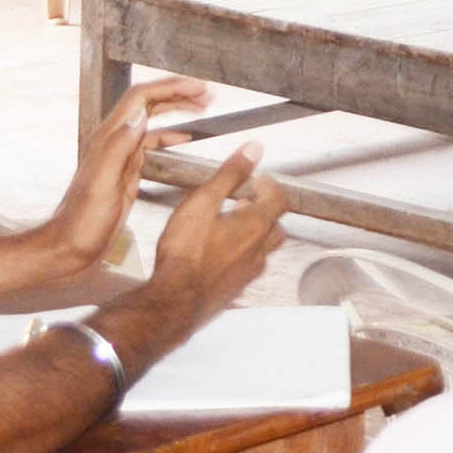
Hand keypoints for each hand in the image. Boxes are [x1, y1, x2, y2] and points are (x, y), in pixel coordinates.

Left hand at [40, 77, 212, 277]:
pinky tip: (185, 139)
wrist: (69, 248)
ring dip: (176, 108)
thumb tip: (140, 114)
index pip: (141, 98)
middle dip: (177, 93)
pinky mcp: (126, 170)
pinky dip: (170, 135)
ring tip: (201, 107)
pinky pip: (150, 142)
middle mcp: (114, 141)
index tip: (196, 88)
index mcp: (109, 139)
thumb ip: (119, 147)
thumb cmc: (82, 222)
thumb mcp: (102, 184)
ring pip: (151, 119)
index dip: (170, 87)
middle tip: (205, 94)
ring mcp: (120, 155)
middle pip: (148, 103)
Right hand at [145, 143, 285, 332]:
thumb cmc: (185, 255)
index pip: (279, 199)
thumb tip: (253, 150)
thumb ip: (230, 174)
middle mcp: (258, 251)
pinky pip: (247, 268)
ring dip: (253, 234)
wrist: (173, 302)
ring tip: (231, 226)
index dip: (270, 185)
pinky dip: (241, 256)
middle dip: (264, 210)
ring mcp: (248, 274)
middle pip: (275, 226)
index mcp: (255, 226)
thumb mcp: (203, 202)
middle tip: (245, 201)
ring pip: (263, 249)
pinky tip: (220, 255)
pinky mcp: (234, 291)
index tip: (255, 178)